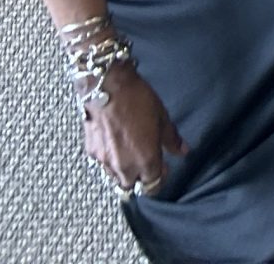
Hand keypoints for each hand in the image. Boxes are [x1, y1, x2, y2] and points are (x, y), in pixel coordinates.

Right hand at [82, 66, 184, 196]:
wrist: (107, 87)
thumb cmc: (138, 100)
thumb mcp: (162, 118)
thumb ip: (172, 139)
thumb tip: (182, 151)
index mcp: (145, 161)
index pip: (152, 186)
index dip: (159, 179)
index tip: (163, 170)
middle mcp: (123, 167)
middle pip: (131, 186)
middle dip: (139, 180)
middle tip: (147, 164)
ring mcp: (104, 161)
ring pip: (115, 178)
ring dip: (124, 173)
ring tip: (131, 157)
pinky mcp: (91, 152)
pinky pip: (102, 165)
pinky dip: (110, 162)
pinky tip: (116, 148)